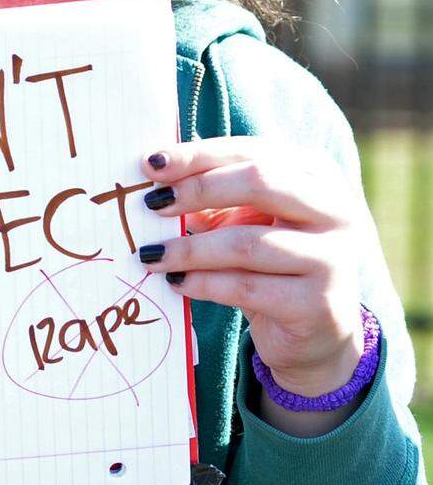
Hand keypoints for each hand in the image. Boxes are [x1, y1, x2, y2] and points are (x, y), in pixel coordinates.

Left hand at [136, 138, 370, 431]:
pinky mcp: (318, 304)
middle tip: (152, 204)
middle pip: (259, 182)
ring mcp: (333, 257)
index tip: (152, 163)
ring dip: (190, 249)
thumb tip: (156, 181)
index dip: (199, 155)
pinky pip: (247, 288)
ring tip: (151, 254)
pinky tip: (176, 282)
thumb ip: (214, 198)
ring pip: (247, 243)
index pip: (252, 151)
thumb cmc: (273, 263)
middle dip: (197, 189)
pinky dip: (203, 283)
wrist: (318, 332)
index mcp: (316, 175)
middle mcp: (334, 209)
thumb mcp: (247, 221)